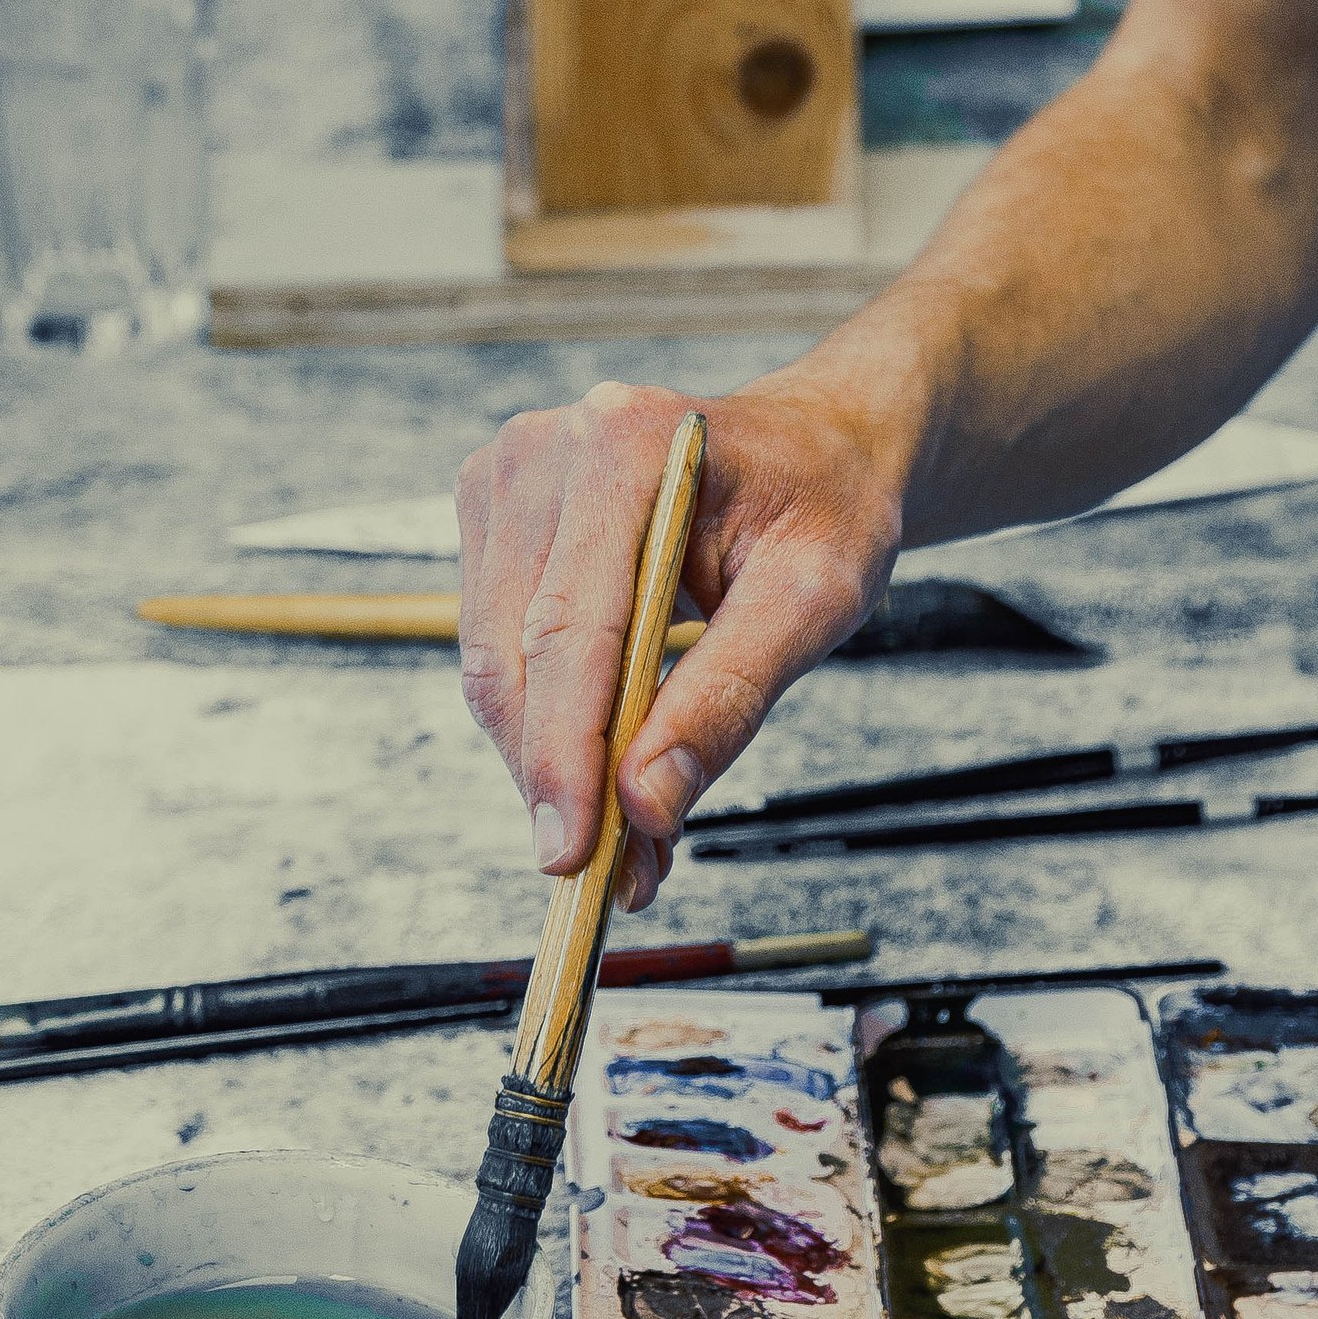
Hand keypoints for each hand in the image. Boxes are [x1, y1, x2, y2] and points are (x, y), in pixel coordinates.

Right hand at [455, 375, 905, 908]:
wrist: (814, 450)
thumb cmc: (824, 510)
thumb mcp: (814, 601)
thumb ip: (730, 698)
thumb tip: (646, 802)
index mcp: (624, 444)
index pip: (569, 628)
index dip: (566, 753)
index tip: (574, 856)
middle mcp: (545, 450)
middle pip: (515, 657)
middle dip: (558, 779)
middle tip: (616, 874)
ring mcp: (506, 479)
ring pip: (493, 668)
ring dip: (549, 766)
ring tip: (625, 835)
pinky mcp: (493, 517)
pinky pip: (498, 651)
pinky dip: (547, 727)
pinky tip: (603, 768)